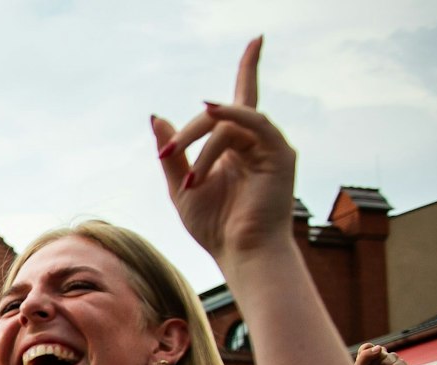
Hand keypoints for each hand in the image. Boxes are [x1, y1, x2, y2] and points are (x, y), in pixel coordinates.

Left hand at [154, 38, 297, 261]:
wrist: (239, 253)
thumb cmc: (214, 226)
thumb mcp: (180, 185)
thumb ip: (172, 151)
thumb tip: (157, 118)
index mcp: (236, 146)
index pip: (240, 101)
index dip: (249, 68)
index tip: (257, 39)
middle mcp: (256, 141)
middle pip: (221, 114)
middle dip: (190, 131)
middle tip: (169, 154)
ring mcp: (270, 146)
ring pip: (231, 123)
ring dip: (203, 142)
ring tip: (191, 178)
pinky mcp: (279, 155)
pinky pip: (256, 123)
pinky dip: (233, 117)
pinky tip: (213, 115)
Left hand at [356, 343, 406, 364]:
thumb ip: (365, 356)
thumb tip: (379, 348)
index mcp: (366, 358)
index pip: (368, 346)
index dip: (367, 354)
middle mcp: (379, 359)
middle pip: (381, 351)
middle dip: (376, 364)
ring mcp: (391, 364)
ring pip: (392, 356)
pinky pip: (401, 363)